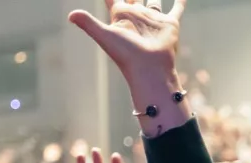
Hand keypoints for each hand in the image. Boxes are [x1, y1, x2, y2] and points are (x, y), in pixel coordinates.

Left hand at [68, 0, 184, 78]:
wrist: (149, 68)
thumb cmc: (126, 54)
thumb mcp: (106, 35)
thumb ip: (88, 24)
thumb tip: (70, 14)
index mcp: (121, 17)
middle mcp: (136, 16)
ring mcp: (153, 19)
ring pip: (154, 0)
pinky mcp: (169, 23)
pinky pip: (177, 8)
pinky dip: (180, 1)